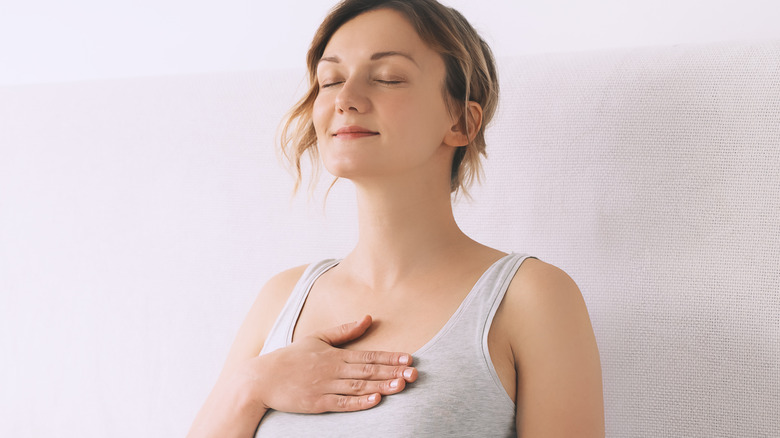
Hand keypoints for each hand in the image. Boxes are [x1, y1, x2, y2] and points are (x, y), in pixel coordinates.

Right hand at [246, 315, 417, 413]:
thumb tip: (368, 317)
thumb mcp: (317, 338)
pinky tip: (375, 400)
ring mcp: (325, 387)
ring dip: (382, 386)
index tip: (410, 358)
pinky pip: (342, 403)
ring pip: (359, 387)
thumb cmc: (291, 358)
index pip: (368, 355)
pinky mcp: (318, 404)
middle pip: (368, 371)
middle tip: (415, 373)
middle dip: (393, 372)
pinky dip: (359, 402)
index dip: (390, 357)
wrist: (262, 379)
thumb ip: (344, 331)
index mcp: (334, 354)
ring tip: (401, 385)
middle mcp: (333, 370)